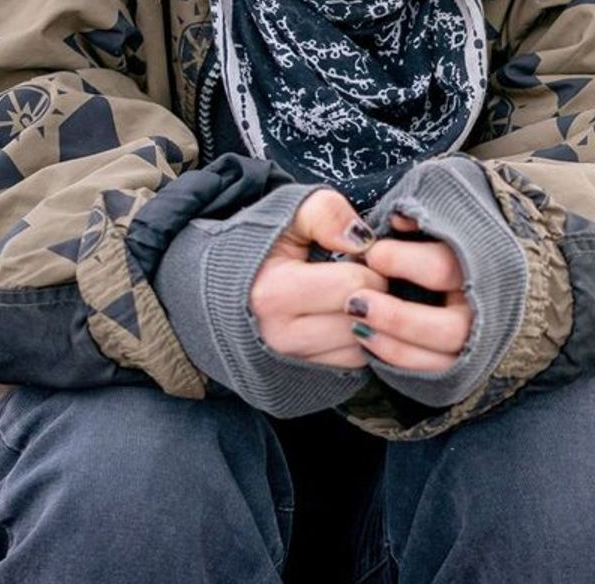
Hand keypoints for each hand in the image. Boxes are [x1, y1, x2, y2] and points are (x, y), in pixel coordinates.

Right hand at [249, 188, 386, 368]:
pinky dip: (358, 343)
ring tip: (351, 298)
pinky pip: (354, 365)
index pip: (355, 284)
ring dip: (369, 322)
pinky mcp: (303, 380)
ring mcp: (292, 364)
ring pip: (362, 348)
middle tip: (362, 277)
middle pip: (362, 320)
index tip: (360, 256)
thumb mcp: (286, 215)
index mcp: (273, 295)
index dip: (369, 264)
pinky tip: (344, 320)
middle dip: (374, 295)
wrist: (219, 294)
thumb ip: (324, 213)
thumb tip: (362, 239)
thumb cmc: (259, 250)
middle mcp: (281, 338)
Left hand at [355, 210, 473, 374]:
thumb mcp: (442, 216)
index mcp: (487, 263)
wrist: (478, 269)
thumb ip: (422, 215)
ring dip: (396, 342)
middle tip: (356, 301)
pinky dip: (400, 358)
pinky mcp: (463, 361)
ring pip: (442, 358)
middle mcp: (488, 307)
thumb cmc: (450, 238)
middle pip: (453, 327)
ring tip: (357, 322)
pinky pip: (434, 371)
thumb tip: (399, 220)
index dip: (406, 261)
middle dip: (400, 318)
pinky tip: (368, 339)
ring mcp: (479, 339)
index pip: (447, 269)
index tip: (373, 253)